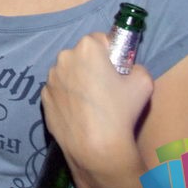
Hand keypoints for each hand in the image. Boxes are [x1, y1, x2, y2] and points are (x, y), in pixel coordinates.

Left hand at [42, 34, 152, 184]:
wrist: (95, 147)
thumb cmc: (120, 111)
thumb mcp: (143, 82)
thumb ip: (136, 67)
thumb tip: (130, 69)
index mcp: (87, 48)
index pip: (100, 39)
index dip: (110, 53)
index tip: (116, 68)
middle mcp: (64, 58)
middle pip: (81, 55)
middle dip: (92, 65)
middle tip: (105, 86)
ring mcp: (50, 79)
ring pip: (68, 72)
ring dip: (77, 80)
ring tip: (91, 103)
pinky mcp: (43, 98)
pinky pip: (59, 90)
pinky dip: (67, 96)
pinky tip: (79, 113)